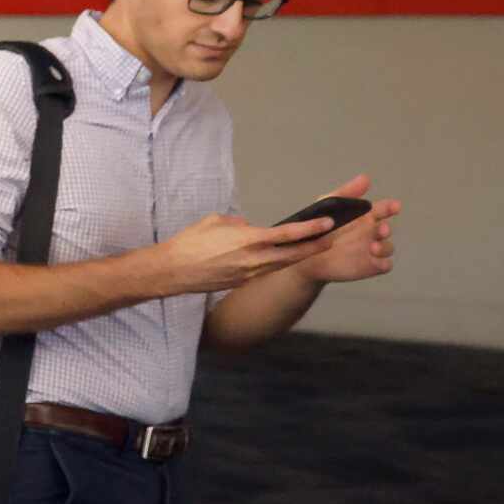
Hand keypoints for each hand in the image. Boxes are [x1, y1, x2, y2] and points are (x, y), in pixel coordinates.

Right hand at [148, 209, 336, 296]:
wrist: (171, 271)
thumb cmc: (189, 243)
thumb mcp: (214, 221)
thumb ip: (237, 223)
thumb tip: (248, 227)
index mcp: (248, 240)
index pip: (288, 234)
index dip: (311, 228)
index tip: (328, 223)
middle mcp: (254, 259)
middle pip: (294, 255)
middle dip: (315, 247)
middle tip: (332, 240)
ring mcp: (249, 274)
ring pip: (282, 265)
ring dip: (298, 257)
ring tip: (313, 249)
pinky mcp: (241, 282)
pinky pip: (265, 272)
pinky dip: (276, 264)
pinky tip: (280, 259)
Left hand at [295, 174, 401, 284]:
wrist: (306, 256)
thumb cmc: (319, 228)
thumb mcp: (328, 205)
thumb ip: (347, 193)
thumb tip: (366, 178)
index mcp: (365, 216)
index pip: (384, 209)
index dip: (391, 207)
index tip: (394, 206)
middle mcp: (372, 233)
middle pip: (386, 229)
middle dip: (386, 229)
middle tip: (380, 229)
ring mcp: (372, 250)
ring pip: (388, 248)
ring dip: (385, 247)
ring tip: (373, 247)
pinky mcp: (369, 266)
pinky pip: (384, 265)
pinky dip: (383, 263)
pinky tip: (376, 261)